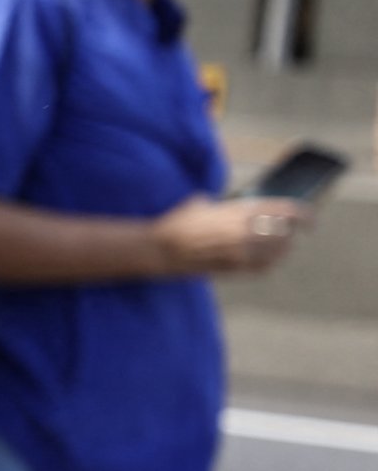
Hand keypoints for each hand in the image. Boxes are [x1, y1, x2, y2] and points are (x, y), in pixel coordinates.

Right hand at [156, 195, 300, 275]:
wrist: (160, 248)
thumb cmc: (177, 222)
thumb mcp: (202, 202)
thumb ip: (225, 205)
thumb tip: (233, 206)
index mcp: (241, 210)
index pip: (286, 211)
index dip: (304, 215)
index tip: (310, 220)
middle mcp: (246, 231)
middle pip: (284, 233)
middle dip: (288, 233)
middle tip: (288, 233)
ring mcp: (241, 251)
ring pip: (277, 252)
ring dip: (281, 249)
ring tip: (279, 248)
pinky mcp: (233, 268)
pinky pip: (263, 267)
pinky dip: (269, 264)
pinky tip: (266, 261)